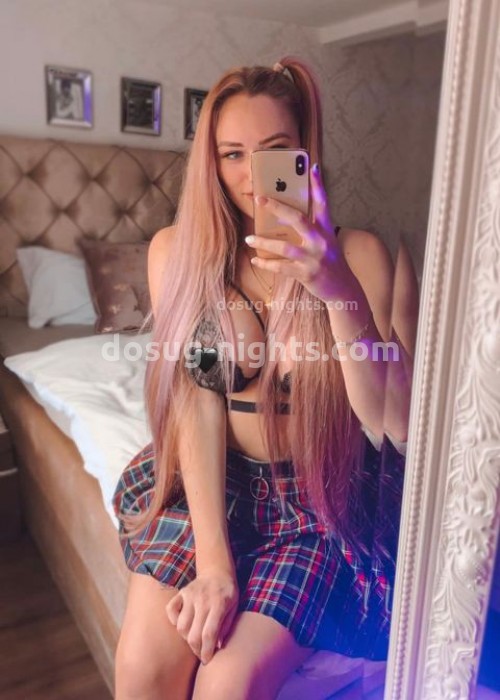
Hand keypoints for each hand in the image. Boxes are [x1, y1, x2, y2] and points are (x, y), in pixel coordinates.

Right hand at [166, 568, 238, 664]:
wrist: (217, 571)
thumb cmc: (228, 593)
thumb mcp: (234, 608)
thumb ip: (226, 627)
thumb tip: (217, 647)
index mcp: (219, 604)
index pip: (209, 634)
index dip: (207, 651)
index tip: (207, 660)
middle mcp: (203, 600)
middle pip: (194, 634)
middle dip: (196, 649)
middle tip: (201, 653)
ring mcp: (190, 595)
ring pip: (181, 626)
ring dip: (186, 638)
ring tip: (194, 639)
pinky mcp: (181, 592)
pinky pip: (170, 610)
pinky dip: (173, 621)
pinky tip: (183, 625)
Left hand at [246, 163, 349, 303]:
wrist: (343, 289)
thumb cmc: (330, 262)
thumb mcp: (327, 243)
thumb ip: (312, 231)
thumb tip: (287, 219)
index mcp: (326, 230)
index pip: (323, 203)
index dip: (318, 185)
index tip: (311, 167)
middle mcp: (321, 241)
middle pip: (297, 219)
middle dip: (277, 208)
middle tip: (260, 199)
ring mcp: (313, 258)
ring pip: (284, 247)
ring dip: (264, 243)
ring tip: (249, 239)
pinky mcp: (306, 274)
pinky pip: (281, 267)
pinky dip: (267, 264)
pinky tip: (256, 260)